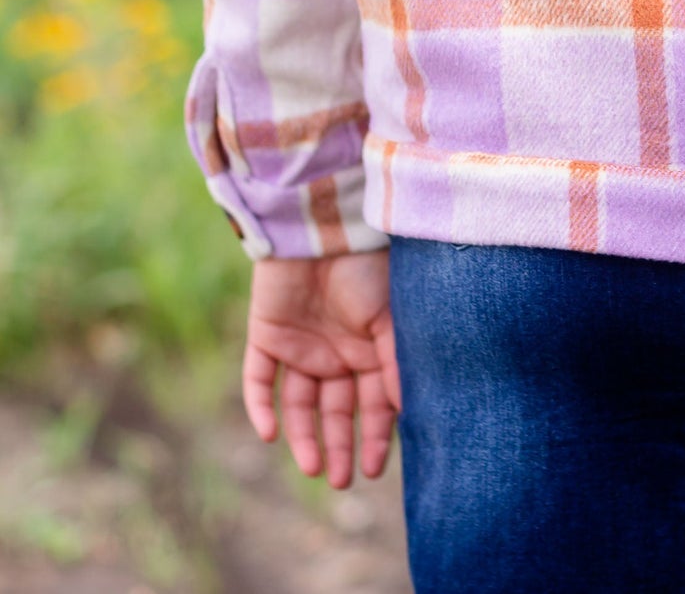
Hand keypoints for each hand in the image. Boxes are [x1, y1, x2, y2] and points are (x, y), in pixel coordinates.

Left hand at [242, 249, 401, 488]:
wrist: (324, 225)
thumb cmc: (366, 266)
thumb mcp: (390, 319)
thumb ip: (393, 365)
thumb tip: (404, 414)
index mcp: (367, 348)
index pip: (371, 403)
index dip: (373, 436)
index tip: (373, 469)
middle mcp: (334, 352)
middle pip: (335, 410)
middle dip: (339, 445)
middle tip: (341, 481)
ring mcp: (298, 345)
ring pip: (298, 403)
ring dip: (303, 437)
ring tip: (313, 468)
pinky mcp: (266, 335)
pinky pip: (258, 379)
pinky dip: (260, 407)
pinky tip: (268, 434)